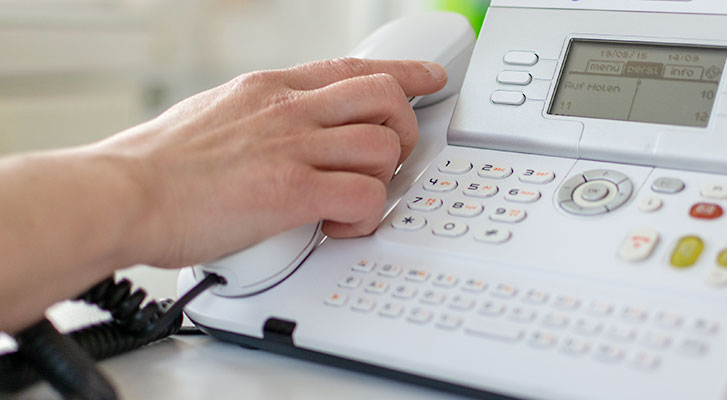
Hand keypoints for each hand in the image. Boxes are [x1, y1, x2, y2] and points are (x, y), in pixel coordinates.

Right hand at [100, 58, 447, 267]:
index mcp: (269, 89)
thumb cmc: (156, 166)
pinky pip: (365, 195)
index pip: (351, 68)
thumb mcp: (215, 117)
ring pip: (383, 145)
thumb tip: (282, 137)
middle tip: (390, 160)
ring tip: (350, 202)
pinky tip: (336, 225)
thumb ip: (258, 121)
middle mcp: (287, 110)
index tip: (428, 77)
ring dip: (381, 179)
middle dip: (404, 129)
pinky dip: (364, 215)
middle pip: (385, 97)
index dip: (403, 72)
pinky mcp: (291, 191)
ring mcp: (293, 147)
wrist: (122, 194)